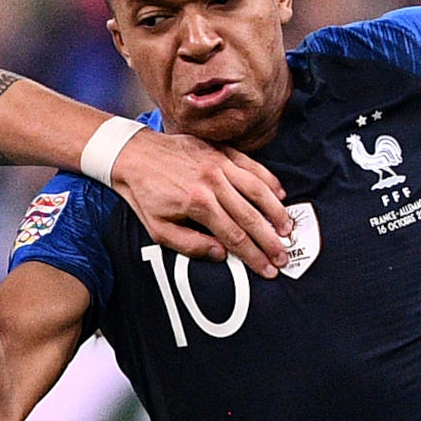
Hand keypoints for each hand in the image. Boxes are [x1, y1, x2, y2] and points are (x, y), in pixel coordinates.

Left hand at [111, 132, 293, 276]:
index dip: (254, 255)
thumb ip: (190, 245)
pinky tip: (280, 194)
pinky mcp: (220, 150)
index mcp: (198, 204)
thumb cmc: (144, 194)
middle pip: (251, 216)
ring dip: (276, 211)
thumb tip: (222, 254)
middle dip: (270, 240)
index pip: (235, 236)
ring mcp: (218, 163)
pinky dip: (269, 180)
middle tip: (284, 257)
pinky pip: (252, 165)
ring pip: (258, 189)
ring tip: (287, 229)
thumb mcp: (158, 229)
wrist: (132, 154)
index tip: (268, 269)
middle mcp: (212, 182)